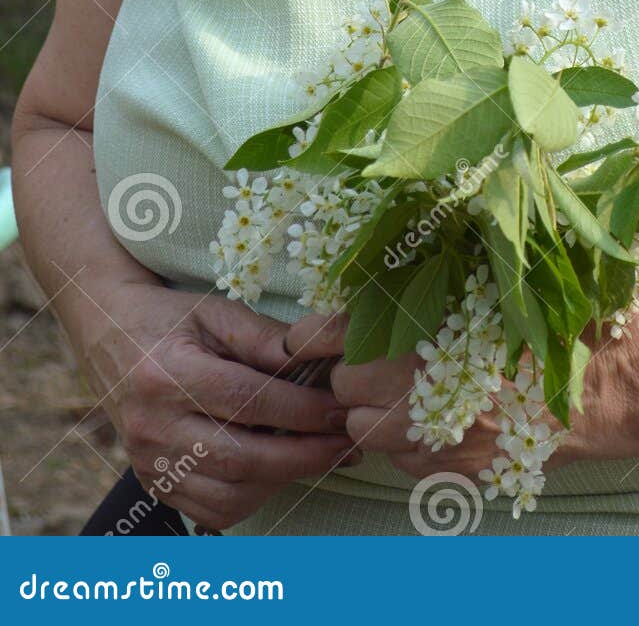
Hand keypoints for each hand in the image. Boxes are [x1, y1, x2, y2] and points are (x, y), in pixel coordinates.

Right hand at [78, 280, 363, 530]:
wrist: (109, 337)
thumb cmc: (170, 319)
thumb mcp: (216, 312)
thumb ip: (264, 337)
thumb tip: (319, 357)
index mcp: (166, 375)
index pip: (246, 401)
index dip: (301, 410)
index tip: (342, 410)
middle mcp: (152, 426)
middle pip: (240, 457)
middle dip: (304, 455)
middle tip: (346, 443)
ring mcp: (148, 462)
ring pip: (227, 493)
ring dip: (284, 481)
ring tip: (322, 457)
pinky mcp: (152, 482)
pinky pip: (209, 510)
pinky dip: (253, 499)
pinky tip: (280, 473)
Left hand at [283, 308, 638, 480]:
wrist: (604, 382)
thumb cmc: (547, 316)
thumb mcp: (487, 277)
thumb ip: (426, 274)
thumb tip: (368, 266)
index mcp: (418, 326)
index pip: (332, 333)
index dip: (315, 334)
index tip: (309, 336)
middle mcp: (413, 384)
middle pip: (343, 386)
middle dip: (356, 374)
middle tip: (386, 359)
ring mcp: (428, 435)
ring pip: (364, 430)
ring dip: (377, 414)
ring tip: (415, 392)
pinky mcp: (445, 471)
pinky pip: (400, 460)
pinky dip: (411, 443)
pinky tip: (447, 419)